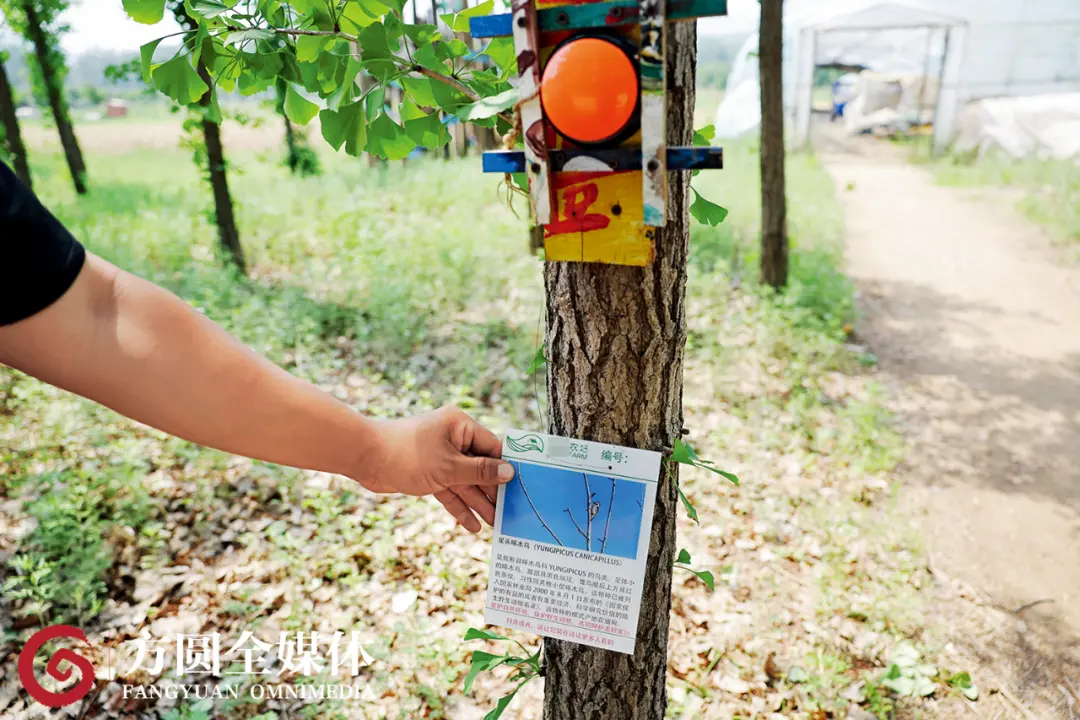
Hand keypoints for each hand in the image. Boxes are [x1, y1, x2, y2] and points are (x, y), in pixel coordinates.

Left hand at [356, 406, 514, 531]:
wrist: (365, 457)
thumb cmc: (407, 454)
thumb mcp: (448, 466)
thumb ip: (480, 472)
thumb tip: (510, 472)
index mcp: (461, 426)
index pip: (492, 448)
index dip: (506, 469)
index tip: (522, 488)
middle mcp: (453, 439)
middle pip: (480, 467)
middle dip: (493, 491)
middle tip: (511, 513)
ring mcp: (440, 457)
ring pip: (465, 482)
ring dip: (478, 503)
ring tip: (496, 525)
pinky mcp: (429, 473)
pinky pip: (449, 490)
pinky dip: (459, 506)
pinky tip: (472, 525)